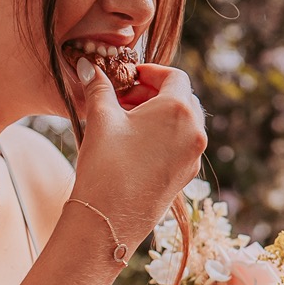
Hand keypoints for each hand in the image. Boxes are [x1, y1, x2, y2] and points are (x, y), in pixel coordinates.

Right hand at [69, 59, 207, 244]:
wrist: (109, 219)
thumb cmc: (105, 164)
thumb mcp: (100, 118)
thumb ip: (98, 87)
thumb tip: (88, 65)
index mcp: (179, 110)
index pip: (175, 76)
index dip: (150, 72)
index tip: (129, 77)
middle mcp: (195, 132)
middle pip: (182, 98)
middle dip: (154, 93)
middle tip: (124, 98)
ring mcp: (193, 156)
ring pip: (184, 123)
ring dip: (159, 115)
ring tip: (127, 122)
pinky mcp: (186, 176)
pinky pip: (181, 146)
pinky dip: (164, 137)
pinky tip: (135, 145)